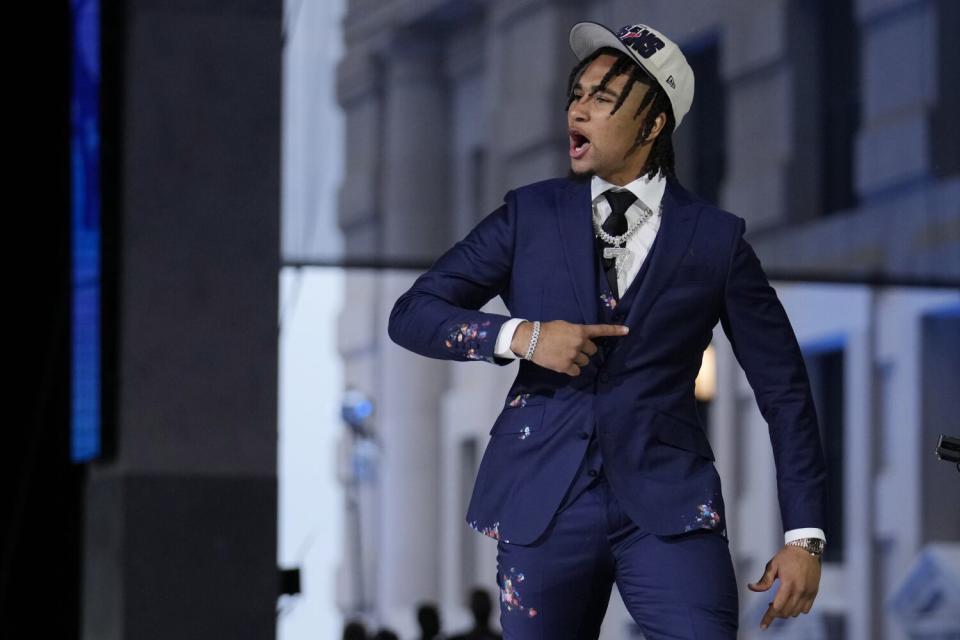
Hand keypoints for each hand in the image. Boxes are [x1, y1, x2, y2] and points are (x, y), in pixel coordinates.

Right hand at [510, 320, 628, 375]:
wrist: (531, 340)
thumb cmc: (546, 330)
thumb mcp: (564, 326)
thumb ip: (576, 332)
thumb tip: (582, 339)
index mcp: (580, 331)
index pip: (600, 330)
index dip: (615, 331)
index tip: (627, 330)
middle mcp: (579, 343)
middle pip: (592, 351)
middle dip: (585, 351)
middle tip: (573, 349)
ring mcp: (573, 356)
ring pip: (584, 362)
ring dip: (578, 360)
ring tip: (565, 356)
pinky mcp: (566, 366)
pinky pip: (576, 371)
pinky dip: (571, 369)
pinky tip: (563, 364)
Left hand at [748, 545, 821, 629]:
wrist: (806, 548)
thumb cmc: (786, 556)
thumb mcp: (772, 566)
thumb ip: (764, 581)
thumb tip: (751, 588)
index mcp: (788, 584)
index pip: (777, 607)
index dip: (769, 617)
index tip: (763, 626)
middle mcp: (800, 591)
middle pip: (786, 612)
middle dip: (776, 613)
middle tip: (770, 605)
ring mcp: (808, 592)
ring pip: (796, 613)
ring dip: (786, 612)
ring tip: (779, 602)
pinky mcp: (814, 592)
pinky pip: (806, 609)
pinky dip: (797, 610)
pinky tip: (791, 602)